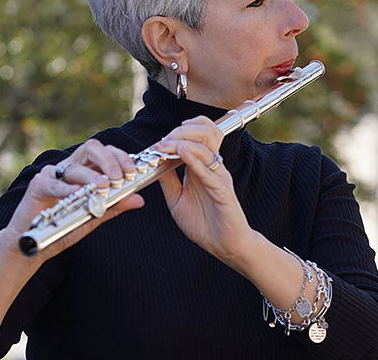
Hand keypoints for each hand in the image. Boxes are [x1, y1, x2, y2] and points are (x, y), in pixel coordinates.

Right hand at [6, 139, 144, 260]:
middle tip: (118, 177)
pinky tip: (77, 193)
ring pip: (74, 165)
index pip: (106, 152)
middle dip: (109, 160)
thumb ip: (115, 205)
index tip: (132, 172)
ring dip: (91, 175)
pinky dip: (66, 187)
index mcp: (86, 170)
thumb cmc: (66, 225)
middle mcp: (71, 167)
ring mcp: (53, 174)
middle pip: (91, 148)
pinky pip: (53, 182)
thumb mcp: (95, 215)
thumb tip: (139, 199)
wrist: (36, 242)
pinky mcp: (38, 185)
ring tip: (102, 187)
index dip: (121, 157)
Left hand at [153, 116, 252, 264]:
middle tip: (162, 141)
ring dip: (183, 142)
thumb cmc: (204, 224)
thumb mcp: (177, 200)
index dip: (178, 133)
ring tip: (166, 145)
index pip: (196, 137)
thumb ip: (168, 182)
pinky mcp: (223, 190)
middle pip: (204, 134)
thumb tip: (153, 165)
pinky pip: (209, 171)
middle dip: (180, 132)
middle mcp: (212, 168)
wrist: (224, 245)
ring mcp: (219, 177)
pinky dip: (194, 160)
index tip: (159, 141)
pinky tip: (181, 153)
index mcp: (202, 168)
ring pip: (206, 148)